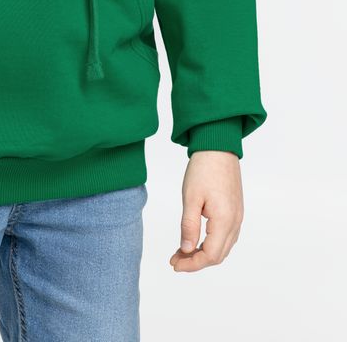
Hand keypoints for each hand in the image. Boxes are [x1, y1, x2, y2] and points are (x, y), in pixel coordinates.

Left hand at [169, 151, 243, 271]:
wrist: (218, 147)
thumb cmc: (203, 169)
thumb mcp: (191, 198)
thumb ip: (189, 226)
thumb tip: (186, 250)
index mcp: (224, 221)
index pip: (210, 255)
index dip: (192, 264)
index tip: (174, 264)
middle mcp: (235, 222)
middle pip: (218, 255)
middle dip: (196, 261)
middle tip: (175, 259)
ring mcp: (237, 217)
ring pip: (222, 247)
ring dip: (203, 253)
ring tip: (182, 251)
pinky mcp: (235, 210)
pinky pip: (226, 236)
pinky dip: (211, 243)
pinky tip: (196, 239)